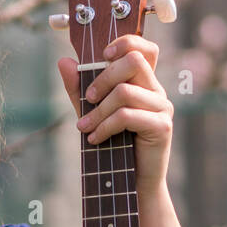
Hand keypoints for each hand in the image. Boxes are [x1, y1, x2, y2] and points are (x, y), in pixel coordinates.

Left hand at [57, 34, 173, 192]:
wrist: (132, 184)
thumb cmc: (113, 146)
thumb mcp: (92, 113)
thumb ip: (79, 89)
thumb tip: (64, 61)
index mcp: (143, 82)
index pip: (143, 48)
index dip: (124, 43)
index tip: (102, 57)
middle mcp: (156, 90)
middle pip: (133, 61)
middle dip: (102, 78)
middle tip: (88, 99)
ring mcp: (162, 107)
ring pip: (125, 91)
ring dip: (98, 111)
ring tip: (84, 128)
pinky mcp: (162, 126)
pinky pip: (127, 116)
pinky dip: (105, 126)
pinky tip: (94, 139)